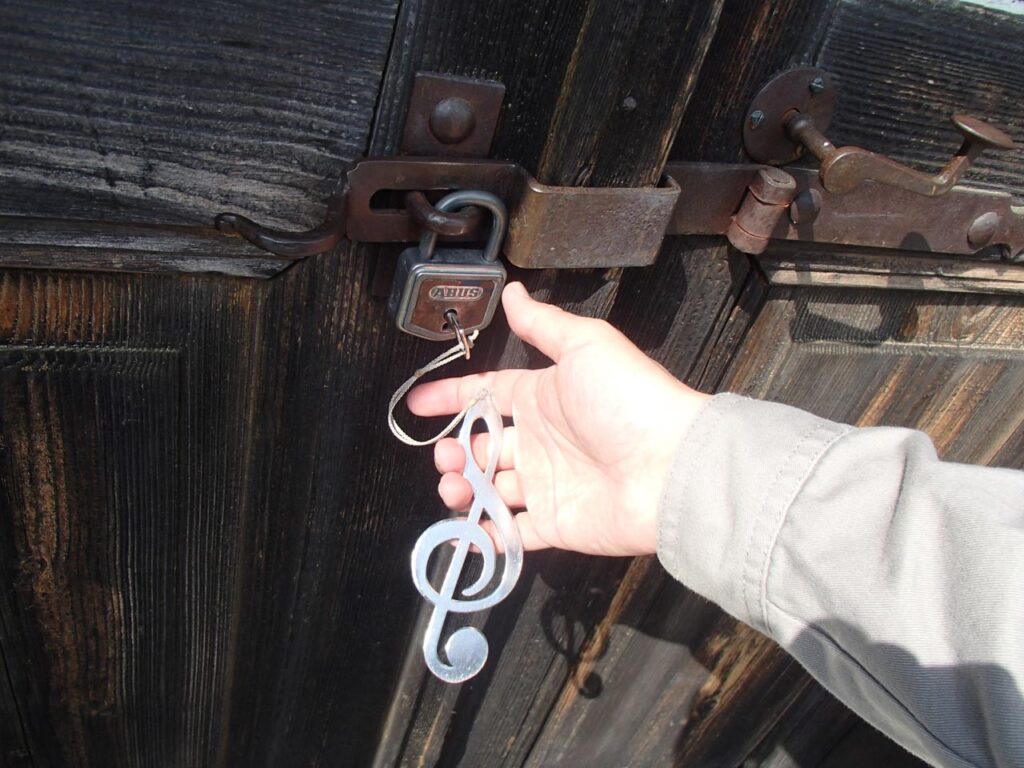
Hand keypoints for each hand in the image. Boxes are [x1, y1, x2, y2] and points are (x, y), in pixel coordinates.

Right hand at [407, 282, 709, 555]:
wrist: (670, 466)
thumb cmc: (631, 399)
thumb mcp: (586, 345)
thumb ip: (543, 324)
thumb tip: (514, 291)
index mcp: (545, 398)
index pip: (488, 395)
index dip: (451, 397)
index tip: (418, 404)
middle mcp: (543, 441)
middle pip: (484, 447)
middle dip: (455, 451)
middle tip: (446, 456)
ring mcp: (549, 485)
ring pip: (492, 491)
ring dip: (463, 490)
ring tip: (453, 487)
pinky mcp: (557, 524)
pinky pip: (514, 535)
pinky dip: (487, 537)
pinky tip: (464, 532)